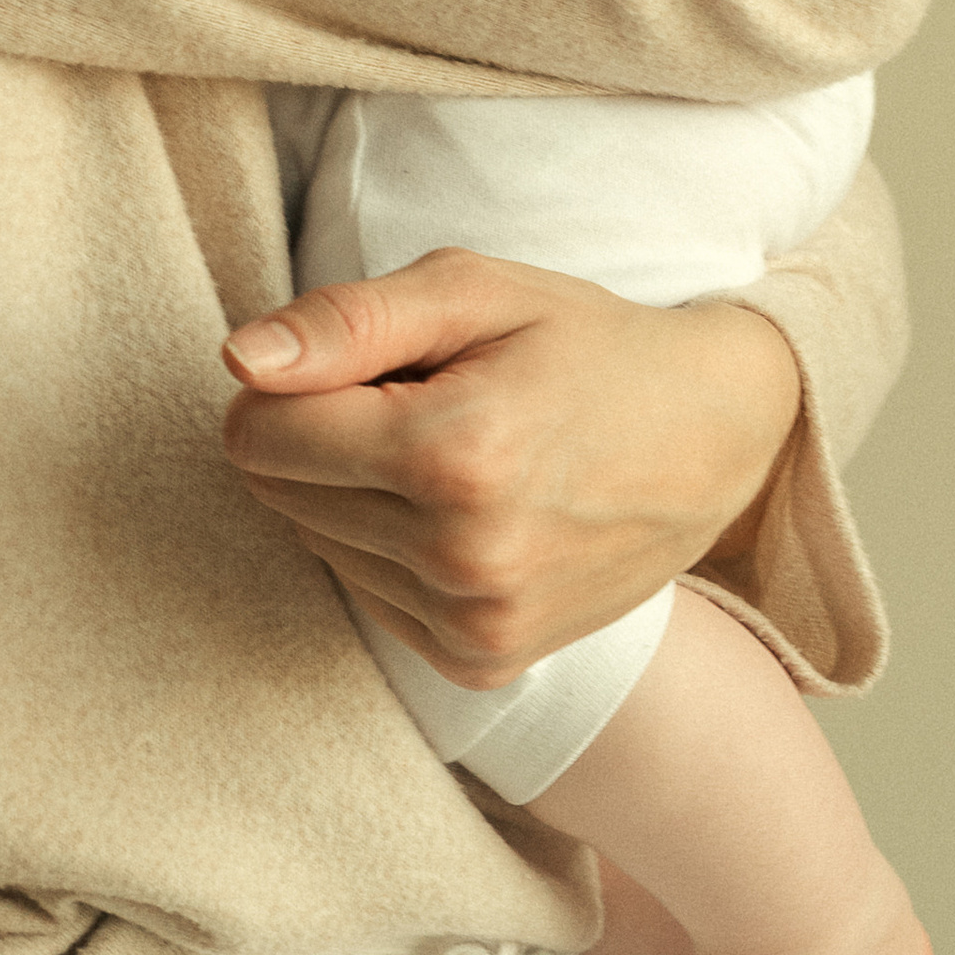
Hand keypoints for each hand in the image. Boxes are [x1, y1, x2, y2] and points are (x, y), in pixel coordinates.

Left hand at [220, 248, 801, 685]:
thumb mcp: (473, 290)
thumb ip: (346, 321)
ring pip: (318, 547)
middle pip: (279, 494)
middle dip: (326, 436)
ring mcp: (478, 624)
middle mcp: (463, 557)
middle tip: (424, 401)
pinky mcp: (485, 664)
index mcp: (454, 454)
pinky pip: (368, 598)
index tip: (365, 362)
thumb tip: (238, 364)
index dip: (289, 386)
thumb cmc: (584, 345)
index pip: (259, 435)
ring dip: (361, 495)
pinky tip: (468, 511)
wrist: (715, 437)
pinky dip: (394, 550)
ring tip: (459, 454)